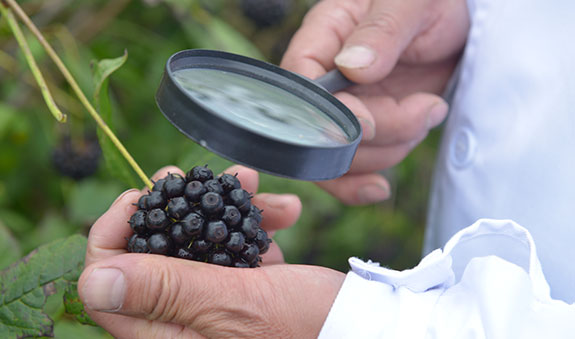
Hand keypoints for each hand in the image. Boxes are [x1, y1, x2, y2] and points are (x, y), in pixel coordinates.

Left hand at [78, 165, 344, 337]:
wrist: (359, 326)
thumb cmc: (306, 325)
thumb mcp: (237, 303)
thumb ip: (166, 291)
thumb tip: (94, 280)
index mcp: (168, 334)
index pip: (104, 285)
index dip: (112, 233)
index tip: (142, 197)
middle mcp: (181, 319)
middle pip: (148, 249)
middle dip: (174, 203)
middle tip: (192, 176)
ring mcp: (211, 298)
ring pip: (192, 236)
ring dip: (223, 203)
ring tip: (255, 183)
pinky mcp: (238, 282)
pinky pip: (228, 241)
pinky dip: (252, 219)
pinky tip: (285, 212)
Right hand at [281, 0, 469, 203]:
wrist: (460, 24)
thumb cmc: (429, 1)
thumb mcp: (410, 3)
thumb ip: (381, 31)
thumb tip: (352, 67)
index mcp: (322, 39)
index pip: (298, 86)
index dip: (325, 115)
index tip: (367, 120)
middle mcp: (325, 80)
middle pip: (322, 132)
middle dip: (378, 134)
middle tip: (425, 107)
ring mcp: (345, 109)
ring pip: (344, 156)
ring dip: (393, 148)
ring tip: (430, 109)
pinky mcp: (367, 130)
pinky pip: (355, 167)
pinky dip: (368, 178)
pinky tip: (379, 187)